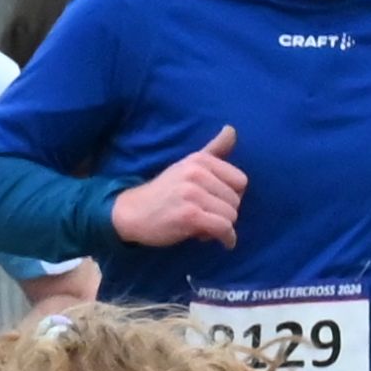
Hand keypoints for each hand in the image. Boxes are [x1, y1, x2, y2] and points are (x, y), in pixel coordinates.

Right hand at [109, 126, 249, 253]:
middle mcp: (197, 174)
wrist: (131, 212)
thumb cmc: (163, 191)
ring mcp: (193, 195)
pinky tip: (222, 241)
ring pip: (231, 215)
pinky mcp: (190, 216)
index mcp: (200, 160)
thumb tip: (231, 129)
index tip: (216, 203)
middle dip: (225, 212)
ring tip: (204, 226)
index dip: (232, 195)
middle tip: (206, 217)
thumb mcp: (187, 165)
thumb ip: (213, 150)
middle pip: (236, 200)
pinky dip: (226, 238)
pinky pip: (223, 228)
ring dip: (222, 226)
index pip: (240, 181)